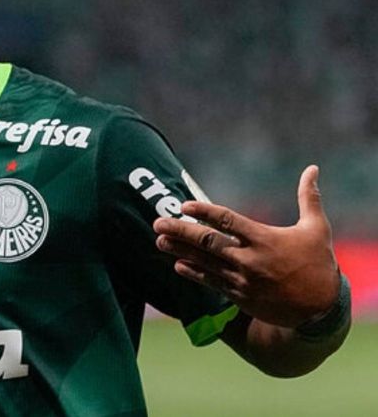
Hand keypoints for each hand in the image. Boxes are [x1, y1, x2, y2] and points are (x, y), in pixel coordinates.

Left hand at [153, 165, 339, 327]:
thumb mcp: (317, 229)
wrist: (322, 310)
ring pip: (204, 262)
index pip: (227, 221)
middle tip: (158, 222)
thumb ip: (309, 198)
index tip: (184, 205)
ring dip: (179, 251)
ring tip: (159, 240)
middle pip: (207, 242)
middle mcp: (250, 259)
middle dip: (180, 231)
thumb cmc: (319, 264)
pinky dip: (193, 273)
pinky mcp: (240, 296)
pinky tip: (177, 264)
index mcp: (265, 239)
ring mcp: (243, 279)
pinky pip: (211, 282)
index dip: (204, 211)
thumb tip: (313, 169)